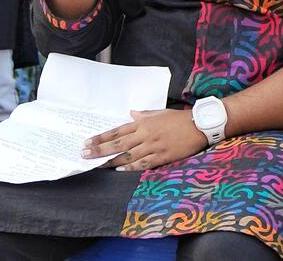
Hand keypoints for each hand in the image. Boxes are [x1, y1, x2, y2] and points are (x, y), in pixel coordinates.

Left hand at [82, 109, 208, 170]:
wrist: (198, 125)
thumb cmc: (178, 118)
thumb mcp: (158, 113)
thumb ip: (143, 115)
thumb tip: (131, 113)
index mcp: (142, 123)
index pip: (116, 131)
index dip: (101, 138)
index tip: (87, 142)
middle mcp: (144, 134)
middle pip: (117, 144)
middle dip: (99, 149)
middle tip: (84, 154)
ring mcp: (153, 146)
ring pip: (127, 155)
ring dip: (111, 161)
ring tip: (97, 165)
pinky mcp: (162, 156)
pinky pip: (144, 163)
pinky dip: (131, 167)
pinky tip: (120, 170)